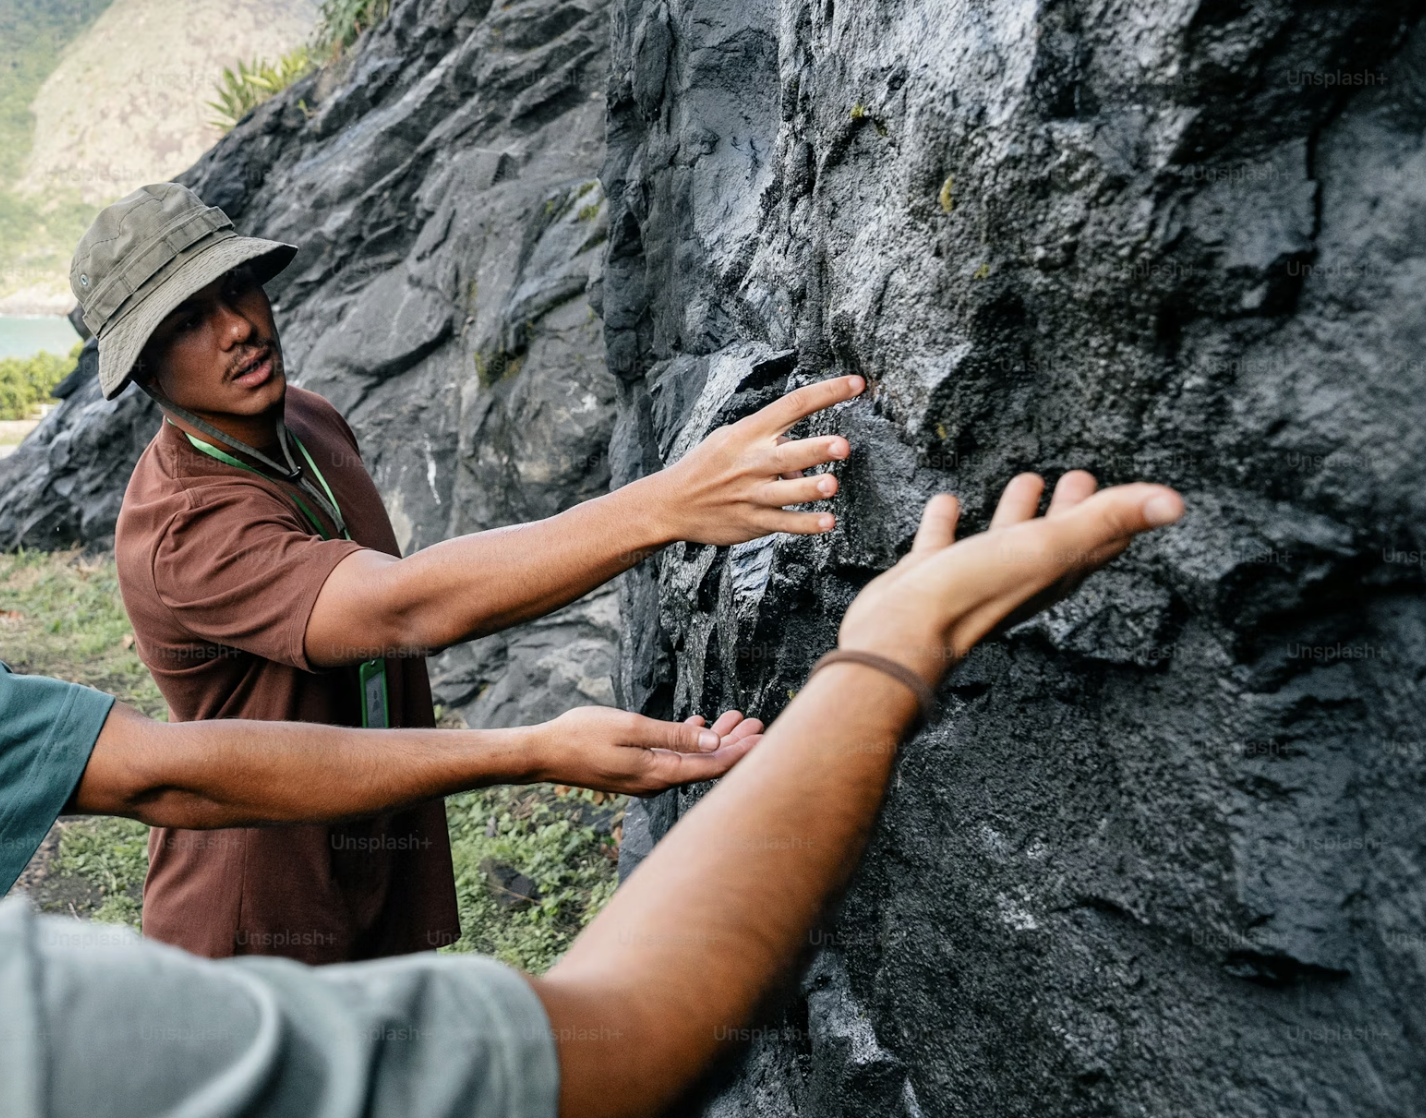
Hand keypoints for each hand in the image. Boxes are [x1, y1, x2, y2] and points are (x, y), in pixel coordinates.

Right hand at [533, 707, 764, 794]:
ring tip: (736, 719)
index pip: (712, 766)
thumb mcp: (631, 727)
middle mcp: (657, 781)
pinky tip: (699, 725)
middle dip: (734, 744)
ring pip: (692, 760)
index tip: (766, 738)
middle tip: (758, 722)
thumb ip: (673, 736)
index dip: (742, 753)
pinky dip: (689, 741)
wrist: (543, 753)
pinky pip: (673, 758)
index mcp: (658, 773)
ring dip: (714, 740)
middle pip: (707, 766)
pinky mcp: (637, 771)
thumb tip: (713, 741)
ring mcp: (646, 778)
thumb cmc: (581, 735)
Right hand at [653, 376, 864, 544]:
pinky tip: (827, 523)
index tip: (856, 383)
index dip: (827, 393)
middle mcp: (751, 462)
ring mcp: (751, 494)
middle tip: (842, 446)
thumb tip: (806, 450)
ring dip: (809, 489)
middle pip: (787, 453)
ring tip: (832, 485)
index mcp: (749, 433)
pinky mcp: (752, 521)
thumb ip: (769, 439)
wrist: (670, 504)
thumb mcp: (730, 439)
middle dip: (815, 449)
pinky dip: (805, 524)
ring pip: (785, 492)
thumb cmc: (707, 466)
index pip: (792, 405)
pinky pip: (783, 523)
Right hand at [838, 471, 1183, 684]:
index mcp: (1055, 571)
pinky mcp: (933, 575)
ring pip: (1006, 538)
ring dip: (1019, 510)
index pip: (1101, 542)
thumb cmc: (974, 594)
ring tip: (1026, 479)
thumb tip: (1175, 503)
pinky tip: (948, 503)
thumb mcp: (1050, 546)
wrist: (903, 633)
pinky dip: (950, 521)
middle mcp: (1021, 576)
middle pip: (1058, 537)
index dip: (1120, 515)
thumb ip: (1107, 519)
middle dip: (1073, 507)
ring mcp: (976, 576)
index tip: (1131, 491)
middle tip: (1079, 477)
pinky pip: (946, 541)